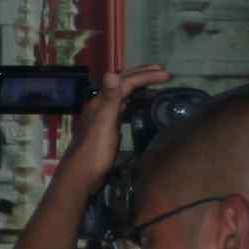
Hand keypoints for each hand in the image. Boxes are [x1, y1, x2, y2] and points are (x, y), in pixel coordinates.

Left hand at [52, 67, 152, 190]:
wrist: (82, 176)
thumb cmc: (94, 152)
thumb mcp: (104, 124)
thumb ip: (109, 99)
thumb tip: (111, 72)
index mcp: (101, 102)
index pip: (126, 81)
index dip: (146, 76)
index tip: (166, 74)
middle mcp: (101, 105)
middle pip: (123, 84)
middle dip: (142, 75)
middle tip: (163, 72)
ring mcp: (104, 116)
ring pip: (123, 94)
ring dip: (139, 86)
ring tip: (155, 85)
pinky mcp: (107, 128)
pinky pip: (122, 107)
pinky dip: (133, 101)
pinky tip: (139, 105)